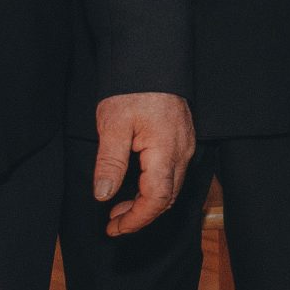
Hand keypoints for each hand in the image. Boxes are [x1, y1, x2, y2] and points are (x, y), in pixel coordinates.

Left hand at [91, 91, 195, 236]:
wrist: (152, 61)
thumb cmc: (133, 89)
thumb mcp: (113, 125)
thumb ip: (110, 162)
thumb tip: (103, 195)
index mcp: (166, 151)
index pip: (156, 199)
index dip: (136, 220)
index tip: (114, 228)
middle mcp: (182, 152)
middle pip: (167, 198)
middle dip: (140, 216)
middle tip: (112, 223)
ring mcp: (185, 146)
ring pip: (171, 187)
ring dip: (146, 203)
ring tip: (118, 208)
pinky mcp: (182, 140)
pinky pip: (172, 174)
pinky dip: (154, 188)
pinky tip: (134, 186)